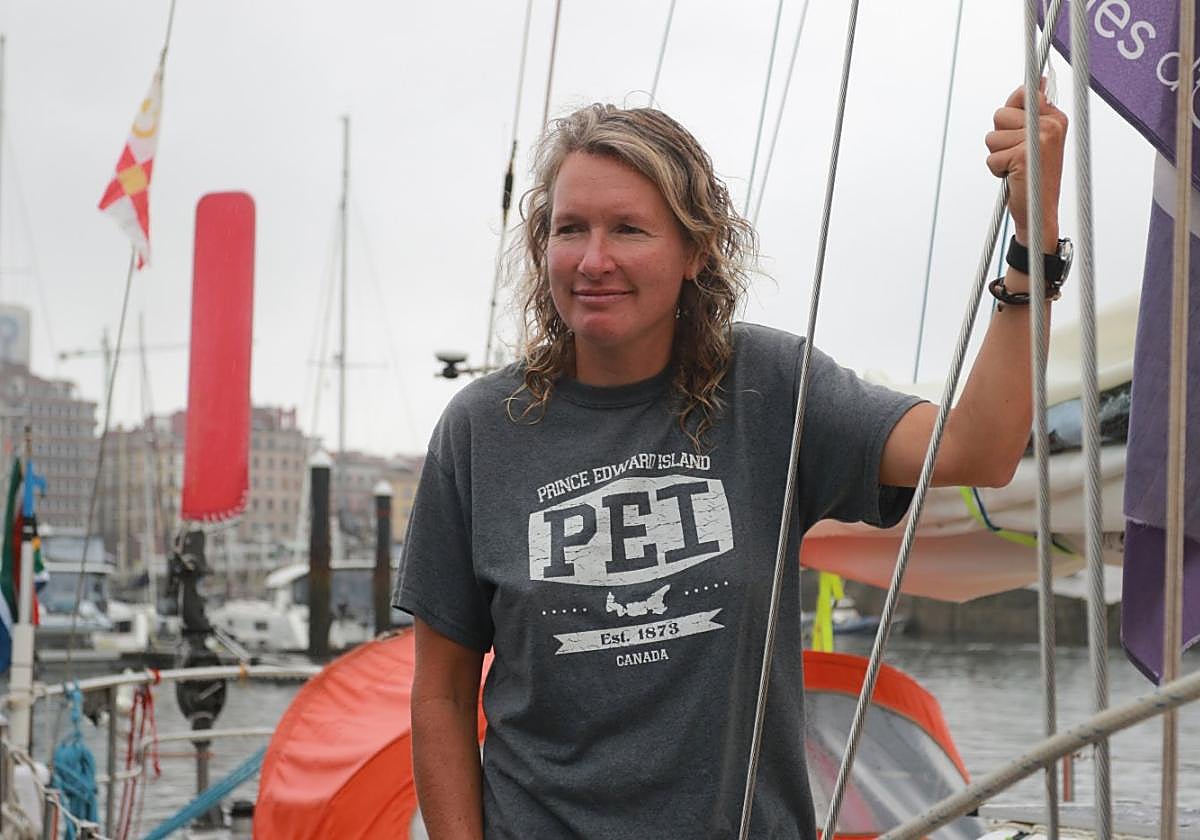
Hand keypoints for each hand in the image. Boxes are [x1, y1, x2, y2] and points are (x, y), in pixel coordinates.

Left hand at [985, 81, 1067, 247]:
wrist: (1040, 213)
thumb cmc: (1034, 176)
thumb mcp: (1037, 139)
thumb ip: (1031, 112)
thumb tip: (1037, 81)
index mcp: (1057, 118)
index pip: (1023, 94)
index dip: (1011, 113)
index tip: (1019, 131)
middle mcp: (1051, 125)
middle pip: (1000, 114)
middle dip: (1000, 138)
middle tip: (1018, 155)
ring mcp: (1039, 140)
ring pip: (992, 137)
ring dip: (997, 155)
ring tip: (1016, 167)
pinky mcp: (1023, 156)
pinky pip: (991, 157)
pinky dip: (996, 170)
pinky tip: (1013, 177)